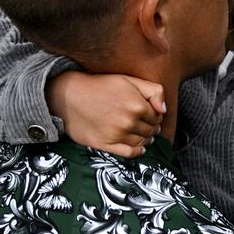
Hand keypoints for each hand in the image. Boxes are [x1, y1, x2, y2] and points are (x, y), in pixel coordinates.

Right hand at [46, 71, 164, 157]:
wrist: (69, 95)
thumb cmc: (100, 85)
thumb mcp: (129, 80)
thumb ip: (154, 91)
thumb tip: (164, 110)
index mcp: (138, 106)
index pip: (158, 117)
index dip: (156, 115)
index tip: (150, 114)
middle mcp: (129, 122)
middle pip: (151, 130)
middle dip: (152, 128)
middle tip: (147, 125)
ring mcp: (117, 135)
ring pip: (142, 142)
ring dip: (146, 139)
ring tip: (143, 134)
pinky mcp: (105, 144)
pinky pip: (129, 153)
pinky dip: (137, 152)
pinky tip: (139, 148)